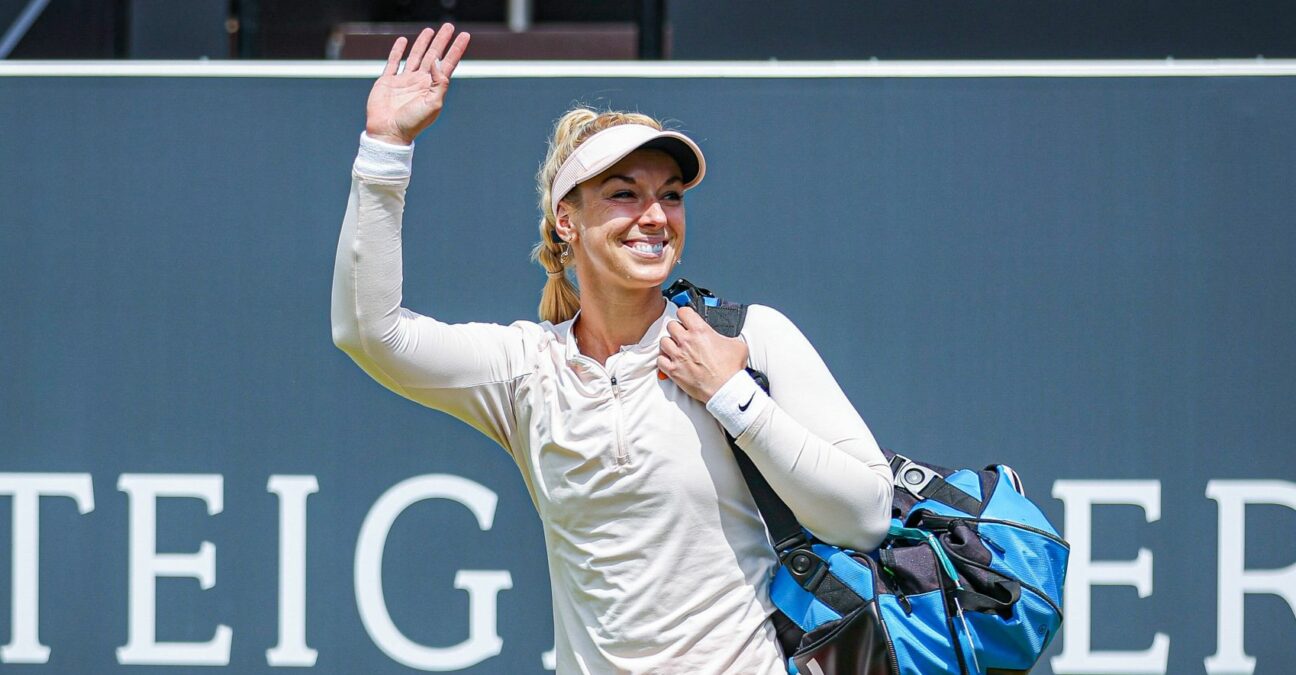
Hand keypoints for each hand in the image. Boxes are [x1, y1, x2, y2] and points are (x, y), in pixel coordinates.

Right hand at [364, 24, 470, 145]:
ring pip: (415, 56)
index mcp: (432, 87)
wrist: (389, 133)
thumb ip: (439, 82)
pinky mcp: (388, 81)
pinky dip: (397, 51)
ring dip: (422, 43)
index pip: (447, 64)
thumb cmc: (413, 123)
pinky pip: (394, 62)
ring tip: (429, 30)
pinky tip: (403, 41)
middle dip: (441, 41)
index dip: (456, 49)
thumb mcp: (433, 104)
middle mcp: (420, 82)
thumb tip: (437, 61)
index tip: (464, 36)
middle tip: (448, 26)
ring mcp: (404, 81)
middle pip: (433, 56)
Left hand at [658, 306, 748, 402]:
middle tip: (683, 335)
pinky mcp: (673, 371)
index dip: (685, 314)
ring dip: (669, 344)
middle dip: (677, 329)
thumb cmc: (731, 370)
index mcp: (700, 331)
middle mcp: (686, 341)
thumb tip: (727, 338)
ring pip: (663, 342)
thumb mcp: (738, 345)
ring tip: (676, 348)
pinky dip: (664, 360)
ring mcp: (678, 356)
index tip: (687, 319)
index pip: (683, 312)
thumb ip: (728, 337)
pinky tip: (671, 361)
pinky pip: (660, 360)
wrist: (726, 389)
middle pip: (671, 325)